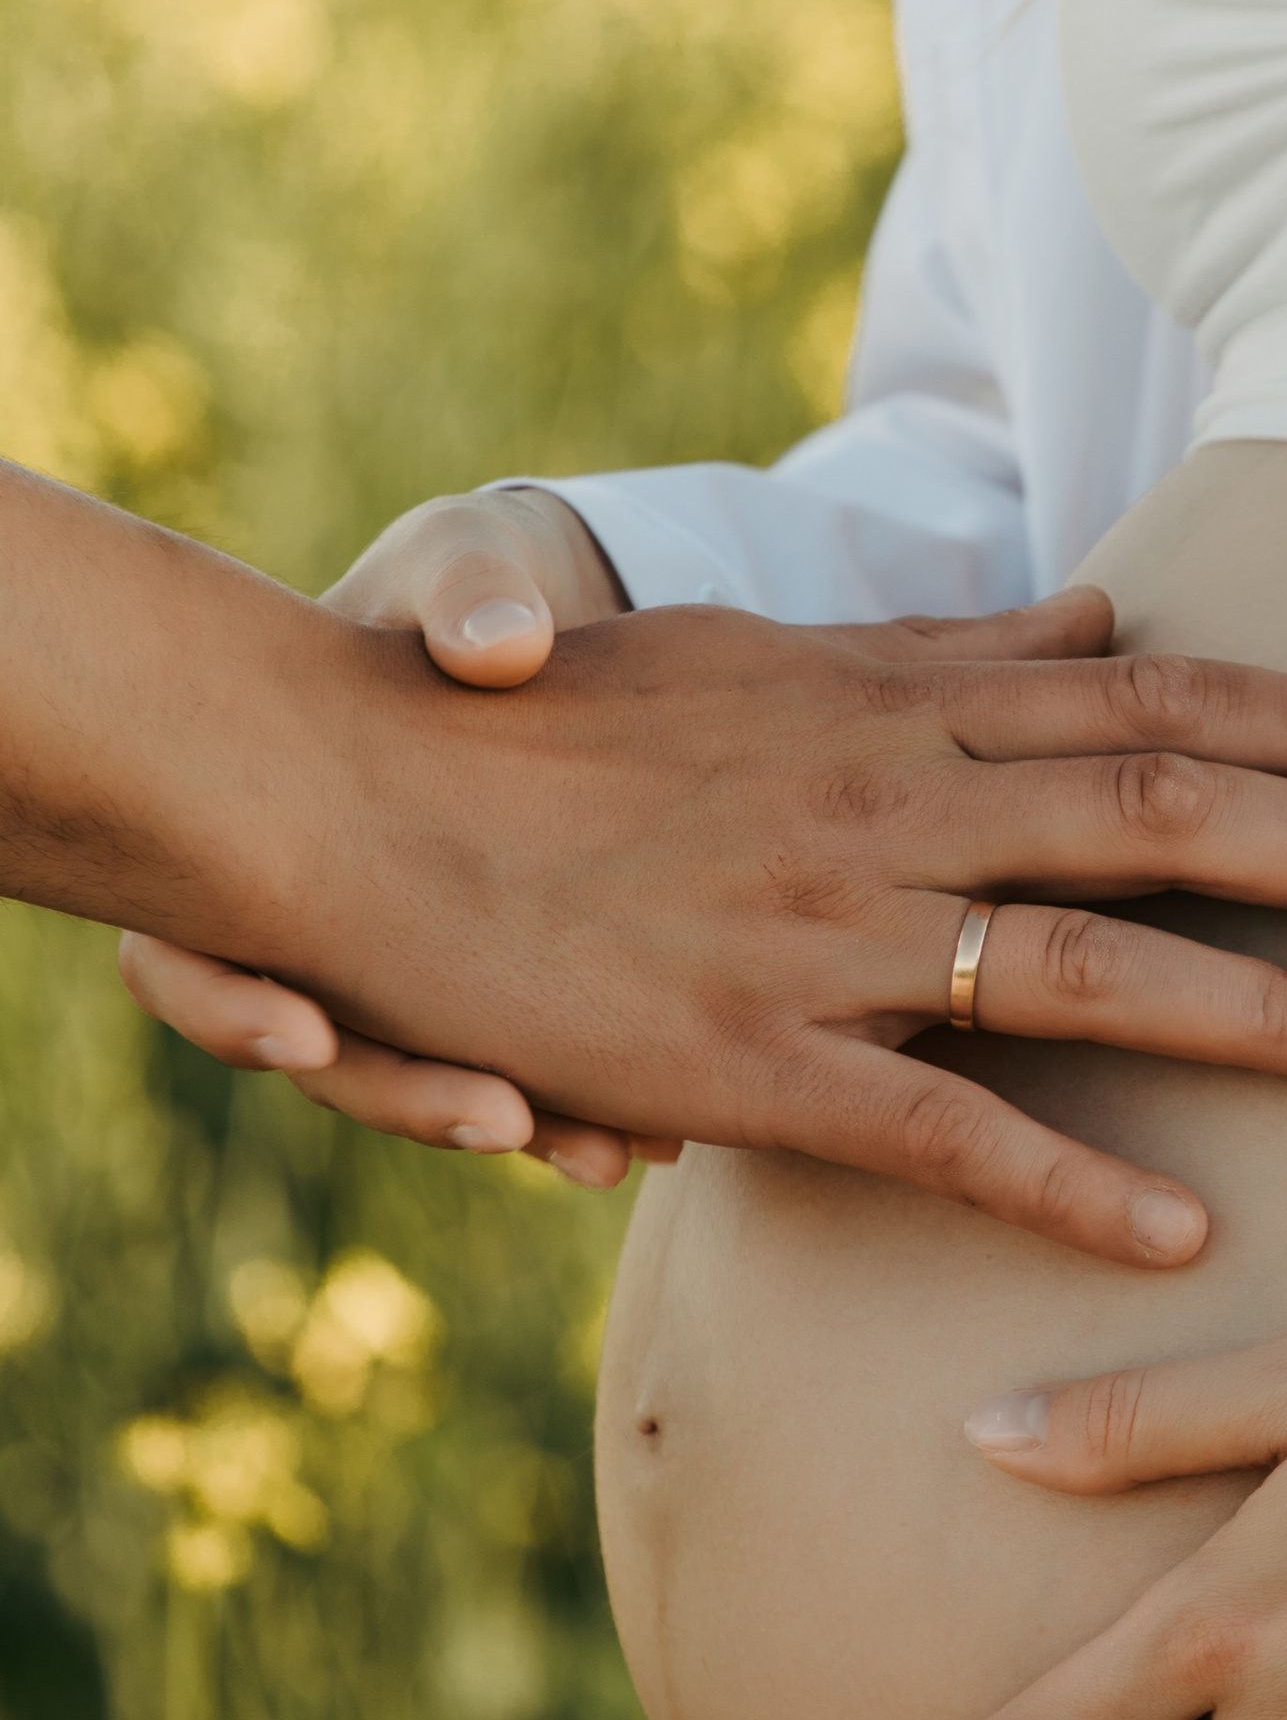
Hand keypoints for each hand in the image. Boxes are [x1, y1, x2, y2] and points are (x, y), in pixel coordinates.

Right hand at [118, 514, 1286, 1262]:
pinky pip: (937, 1130)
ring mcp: (820, 926)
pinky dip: (1066, 1179)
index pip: (1156, 694)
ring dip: (1267, 1006)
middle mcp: (886, 794)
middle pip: (1169, 806)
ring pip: (1090, 959)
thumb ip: (952, 655)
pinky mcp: (740, 1055)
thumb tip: (1106, 616)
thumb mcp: (772, 663)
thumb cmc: (564, 727)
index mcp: (897, 698)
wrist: (341, 775)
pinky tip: (1183, 1231)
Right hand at [122, 489, 650, 1180]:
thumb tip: (499, 646)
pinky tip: (673, 1132)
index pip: (181, 954)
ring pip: (436, 1080)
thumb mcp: (464, 566)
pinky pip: (541, 1070)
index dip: (227, 1005)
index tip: (304, 1033)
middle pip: (324, 1057)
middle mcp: (323, 925)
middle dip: (409, 1095)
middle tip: (498, 1116)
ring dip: (520, 1122)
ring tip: (605, 1153)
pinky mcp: (525, 987)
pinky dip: (599, 1102)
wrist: (566, 637)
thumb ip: (468, 588)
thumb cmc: (476, 593)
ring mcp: (423, 969)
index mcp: (251, 835)